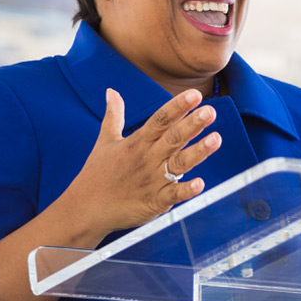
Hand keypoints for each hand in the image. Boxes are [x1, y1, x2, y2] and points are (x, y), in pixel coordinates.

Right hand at [64, 88, 220, 237]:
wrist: (84, 209)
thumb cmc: (96, 173)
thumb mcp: (105, 140)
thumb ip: (114, 115)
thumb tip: (112, 91)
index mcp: (137, 142)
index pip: (160, 119)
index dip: (177, 106)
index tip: (195, 94)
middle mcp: (147, 159)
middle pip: (173, 138)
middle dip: (192, 125)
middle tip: (211, 112)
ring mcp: (152, 180)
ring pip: (179, 164)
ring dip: (198, 152)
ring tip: (216, 139)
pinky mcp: (154, 202)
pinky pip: (173, 195)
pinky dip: (186, 190)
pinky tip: (201, 184)